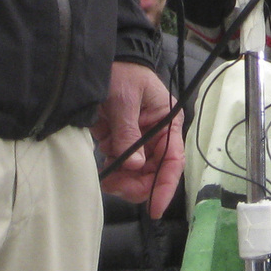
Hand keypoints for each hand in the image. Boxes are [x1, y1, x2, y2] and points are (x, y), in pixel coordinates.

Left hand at [92, 60, 183, 218]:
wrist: (97, 61)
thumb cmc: (120, 73)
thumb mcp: (124, 100)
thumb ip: (128, 133)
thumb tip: (133, 166)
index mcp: (167, 123)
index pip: (173, 160)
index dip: (165, 186)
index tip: (155, 209)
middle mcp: (156, 135)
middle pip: (154, 173)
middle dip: (137, 185)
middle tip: (114, 185)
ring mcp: (138, 141)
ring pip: (137, 175)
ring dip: (123, 182)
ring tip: (106, 178)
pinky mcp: (120, 142)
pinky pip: (121, 168)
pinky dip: (113, 174)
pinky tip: (104, 170)